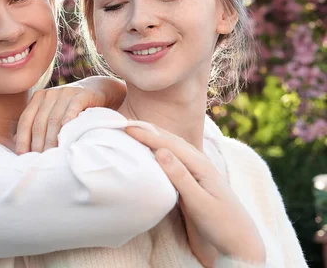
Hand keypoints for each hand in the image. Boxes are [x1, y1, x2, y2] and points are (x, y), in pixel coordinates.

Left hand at [14, 77, 124, 153]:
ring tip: (52, 155)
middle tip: (39, 161)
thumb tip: (19, 145)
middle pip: (40, 123)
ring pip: (55, 119)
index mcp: (38, 98)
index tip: (21, 155)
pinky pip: (74, 107)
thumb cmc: (69, 108)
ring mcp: (66, 93)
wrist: (96, 91)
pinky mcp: (82, 95)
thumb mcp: (51, 112)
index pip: (25, 120)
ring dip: (52, 139)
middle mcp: (50, 94)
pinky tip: (67, 130)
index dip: (22, 139)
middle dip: (38, 144)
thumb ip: (36, 125)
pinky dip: (69, 118)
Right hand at [126, 125, 265, 265]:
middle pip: (172, 140)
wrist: (240, 242)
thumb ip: (180, 176)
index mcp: (201, 165)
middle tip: (127, 125)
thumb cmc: (221, 225)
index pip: (169, 144)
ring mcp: (200, 171)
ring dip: (157, 137)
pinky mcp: (197, 180)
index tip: (126, 128)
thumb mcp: (199, 203)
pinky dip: (163, 149)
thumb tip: (160, 151)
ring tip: (138, 132)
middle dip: (150, 131)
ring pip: (175, 147)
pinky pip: (177, 157)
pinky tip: (156, 151)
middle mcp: (201, 163)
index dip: (147, 135)